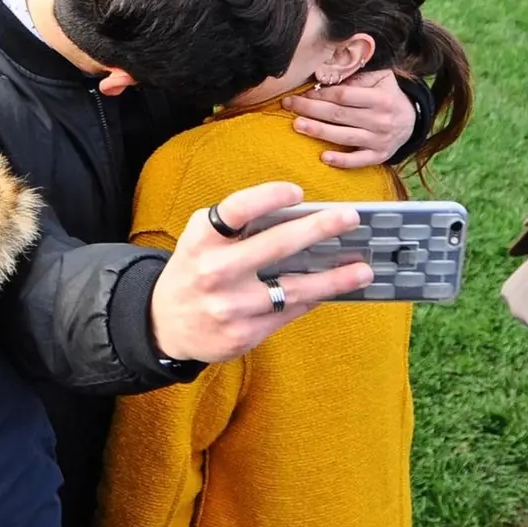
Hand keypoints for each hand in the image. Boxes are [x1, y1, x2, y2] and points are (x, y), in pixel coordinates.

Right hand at [148, 182, 370, 363]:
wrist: (165, 324)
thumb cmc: (194, 270)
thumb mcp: (201, 241)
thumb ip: (237, 229)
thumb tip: (299, 219)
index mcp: (202, 239)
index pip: (236, 210)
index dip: (268, 197)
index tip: (298, 192)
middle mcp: (214, 271)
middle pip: (275, 246)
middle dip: (318, 229)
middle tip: (350, 218)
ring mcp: (230, 306)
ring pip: (292, 288)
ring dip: (333, 279)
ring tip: (362, 270)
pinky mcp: (244, 333)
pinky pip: (288, 313)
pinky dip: (312, 299)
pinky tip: (332, 290)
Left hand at [284, 67, 415, 167]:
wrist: (412, 120)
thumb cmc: (388, 94)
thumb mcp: (379, 78)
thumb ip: (356, 76)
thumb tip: (326, 73)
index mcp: (380, 99)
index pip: (343, 95)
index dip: (321, 94)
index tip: (302, 92)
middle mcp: (380, 120)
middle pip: (338, 115)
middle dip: (310, 109)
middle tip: (288, 105)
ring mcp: (380, 140)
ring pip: (344, 137)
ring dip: (318, 131)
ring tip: (297, 125)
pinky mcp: (379, 156)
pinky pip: (358, 160)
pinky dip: (341, 161)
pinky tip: (323, 157)